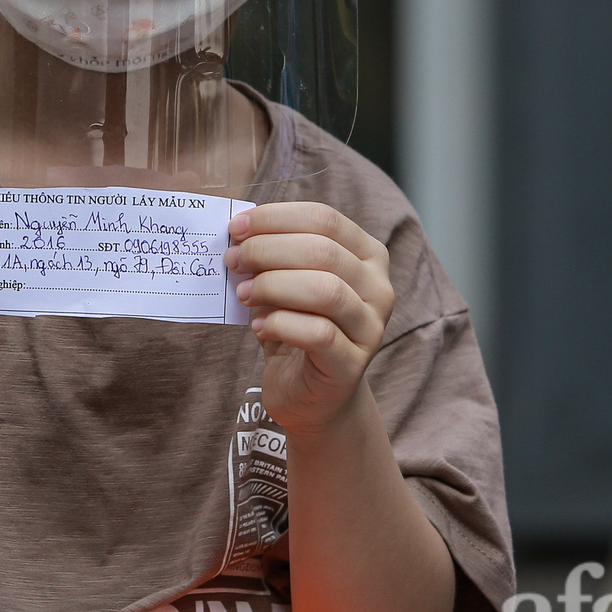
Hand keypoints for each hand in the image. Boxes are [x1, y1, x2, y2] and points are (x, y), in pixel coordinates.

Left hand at [225, 203, 393, 434]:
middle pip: (323, 251)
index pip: (324, 219)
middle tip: (233, 260)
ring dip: (273, 286)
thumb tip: (238, 232)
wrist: (312, 394)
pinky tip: (259, 326)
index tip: (237, 227)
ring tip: (244, 294)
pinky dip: (281, 324)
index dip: (276, 218)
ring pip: (325, 290)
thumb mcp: (287, 282)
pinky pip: (318, 334)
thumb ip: (272, 255)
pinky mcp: (353, 365)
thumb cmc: (297, 326)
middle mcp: (378, 288)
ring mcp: (370, 328)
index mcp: (367, 255)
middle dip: (268, 250)